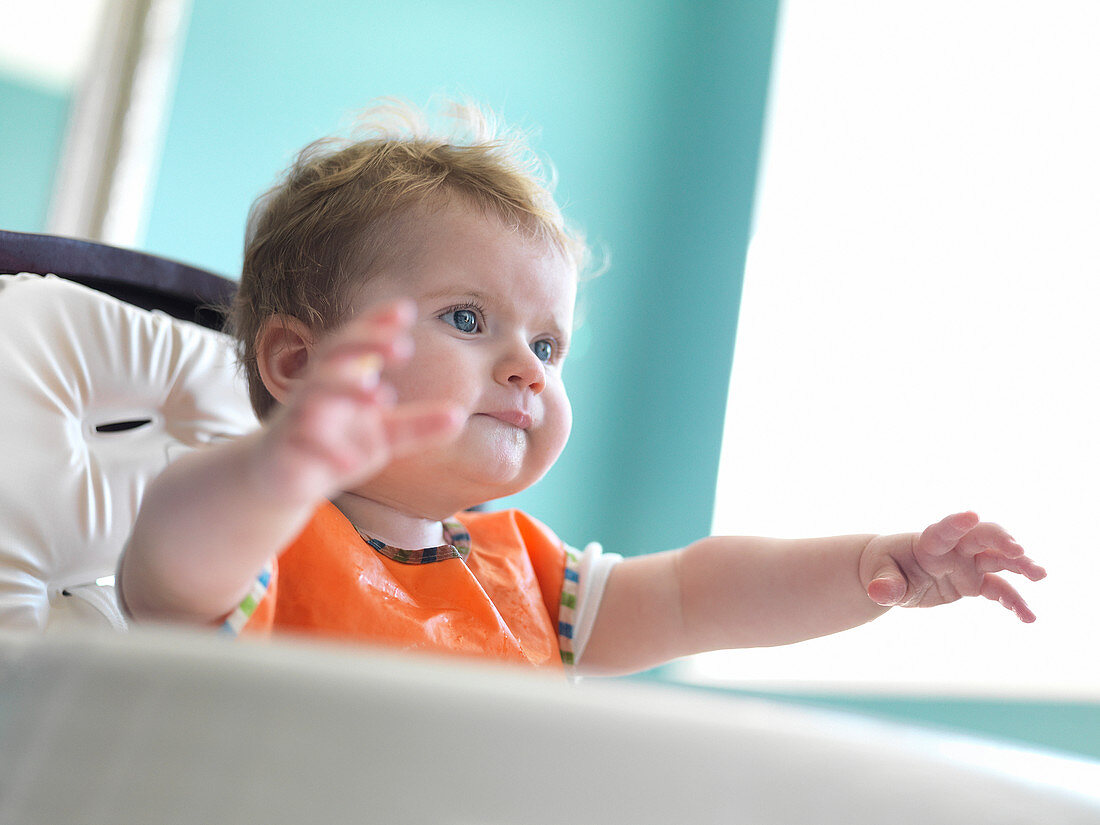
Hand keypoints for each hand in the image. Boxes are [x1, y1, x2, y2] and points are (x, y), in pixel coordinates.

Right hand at [256, 299, 460, 504]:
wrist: (282, 479)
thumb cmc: (336, 444)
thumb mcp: (382, 436)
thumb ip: (416, 425)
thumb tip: (459, 416)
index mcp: (341, 377)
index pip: (358, 342)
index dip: (377, 323)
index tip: (406, 308)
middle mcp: (316, 389)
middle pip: (334, 355)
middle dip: (365, 344)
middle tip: (403, 346)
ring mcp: (297, 417)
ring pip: (315, 395)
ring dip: (346, 390)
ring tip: (381, 395)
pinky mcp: (285, 450)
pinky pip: (303, 445)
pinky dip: (326, 450)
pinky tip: (350, 461)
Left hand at [859, 512, 1045, 621]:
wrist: (893, 573)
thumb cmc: (884, 567)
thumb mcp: (879, 576)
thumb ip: (884, 584)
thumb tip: (878, 593)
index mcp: (928, 543)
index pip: (944, 530)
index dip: (956, 523)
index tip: (971, 516)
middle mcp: (953, 550)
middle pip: (982, 538)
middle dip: (1000, 541)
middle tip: (1019, 551)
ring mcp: (967, 564)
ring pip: (998, 560)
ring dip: (1020, 565)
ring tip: (1040, 575)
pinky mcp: (974, 582)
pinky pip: (999, 590)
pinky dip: (1014, 602)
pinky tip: (1028, 617)